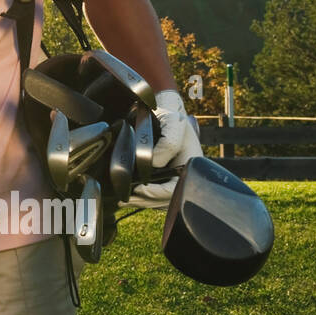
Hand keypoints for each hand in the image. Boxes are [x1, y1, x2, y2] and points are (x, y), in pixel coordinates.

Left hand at [127, 90, 201, 207]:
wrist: (164, 113)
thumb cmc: (171, 118)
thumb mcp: (173, 124)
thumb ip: (168, 143)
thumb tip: (154, 164)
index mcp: (191, 165)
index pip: (176, 188)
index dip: (157, 193)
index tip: (140, 190)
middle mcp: (184, 175)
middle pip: (167, 198)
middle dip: (146, 200)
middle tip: (126, 198)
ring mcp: (174, 177)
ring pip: (160, 199)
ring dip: (143, 201)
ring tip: (124, 199)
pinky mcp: (164, 178)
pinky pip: (156, 194)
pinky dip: (143, 197)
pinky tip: (130, 195)